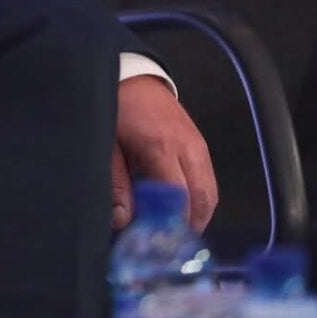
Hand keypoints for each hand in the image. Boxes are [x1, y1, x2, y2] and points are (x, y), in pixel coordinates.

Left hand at [112, 75, 217, 231]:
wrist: (132, 75)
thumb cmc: (116, 106)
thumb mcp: (106, 145)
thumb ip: (115, 183)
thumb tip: (123, 220)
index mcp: (162, 146)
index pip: (178, 196)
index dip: (170, 222)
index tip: (156, 238)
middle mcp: (188, 148)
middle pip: (202, 199)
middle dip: (187, 225)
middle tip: (166, 241)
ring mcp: (199, 146)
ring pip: (210, 193)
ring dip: (195, 215)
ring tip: (171, 227)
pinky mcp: (201, 145)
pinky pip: (208, 181)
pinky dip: (197, 199)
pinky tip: (177, 206)